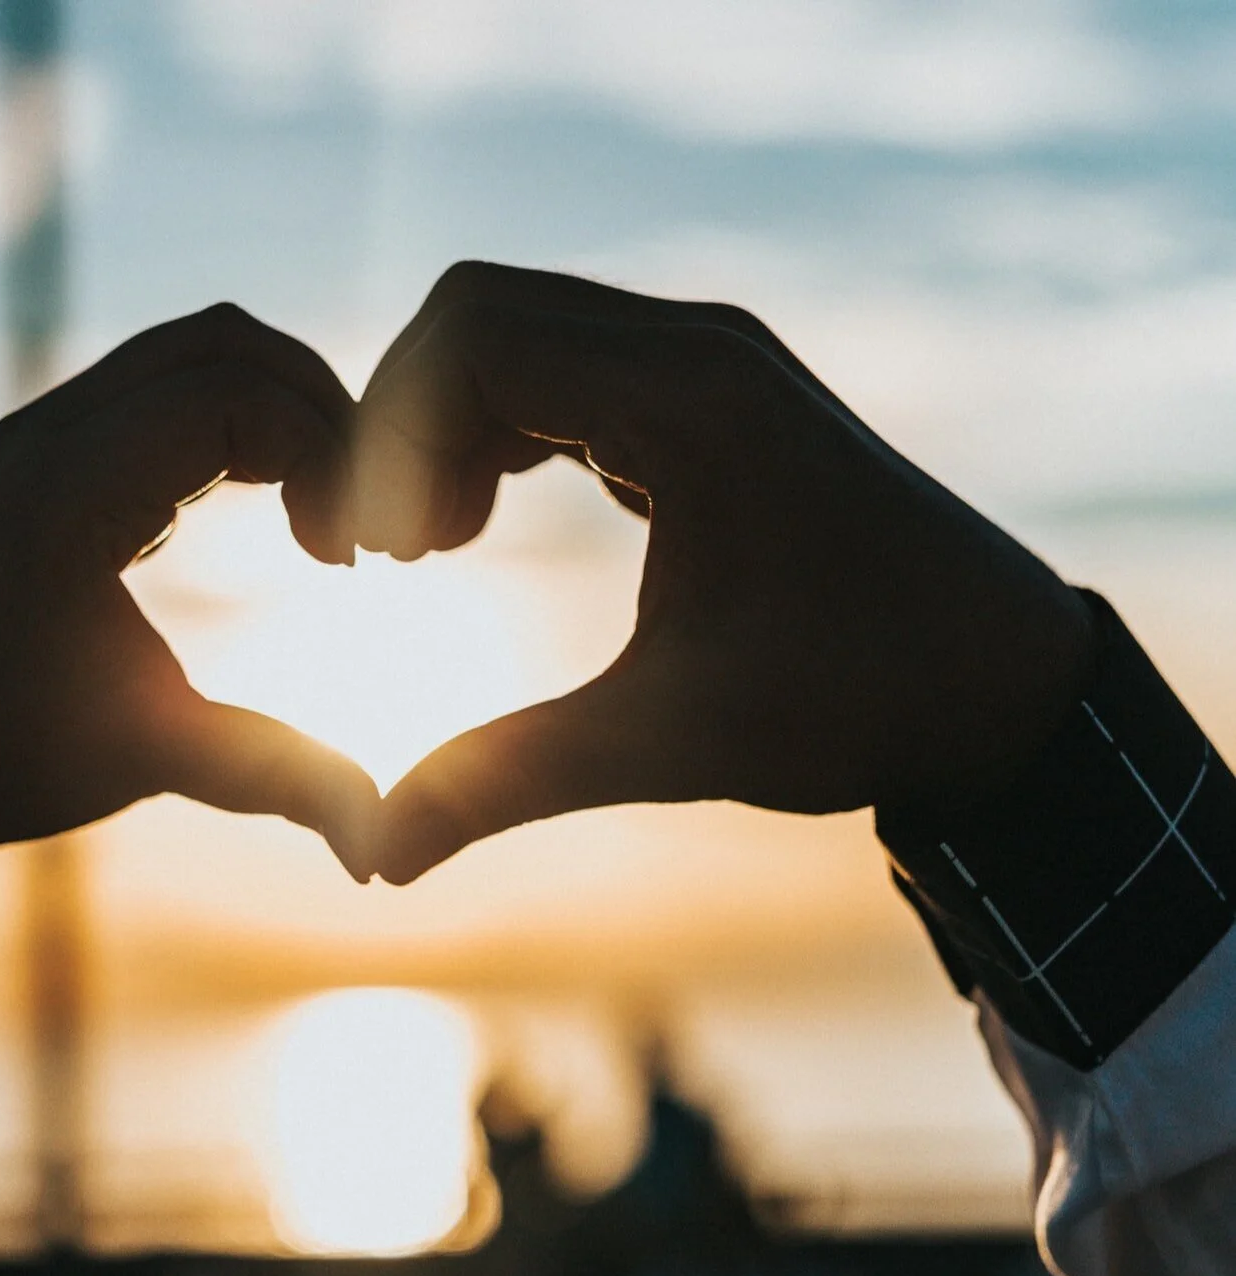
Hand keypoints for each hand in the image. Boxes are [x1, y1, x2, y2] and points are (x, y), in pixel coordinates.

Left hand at [0, 305, 379, 1006]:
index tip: (352, 561)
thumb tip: (380, 844)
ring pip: (193, 356)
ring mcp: (42, 436)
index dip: (327, 457)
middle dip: (320, 414)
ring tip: (323, 519)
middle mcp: (49, 436)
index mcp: (68, 491)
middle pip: (224, 345)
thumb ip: (273, 778)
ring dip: (279, 414)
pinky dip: (236, 428)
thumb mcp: (147, 763)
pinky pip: (161, 393)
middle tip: (361, 521)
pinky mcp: (47, 456)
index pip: (237, 395)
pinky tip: (267, 518)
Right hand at [348, 263, 1095, 882]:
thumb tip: (378, 856)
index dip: (390, 438)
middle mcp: (697, 351)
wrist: (999, 683)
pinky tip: (486, 526)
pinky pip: (567, 373)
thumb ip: (508, 780)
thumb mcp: (670, 740)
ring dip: (451, 429)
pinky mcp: (713, 401)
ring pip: (520, 337)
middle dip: (405, 426)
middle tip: (395, 556)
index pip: (472, 338)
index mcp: (688, 401)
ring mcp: (710, 366)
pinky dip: (502, 433)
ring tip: (432, 550)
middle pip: (479, 316)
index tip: (384, 560)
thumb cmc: (856, 700)